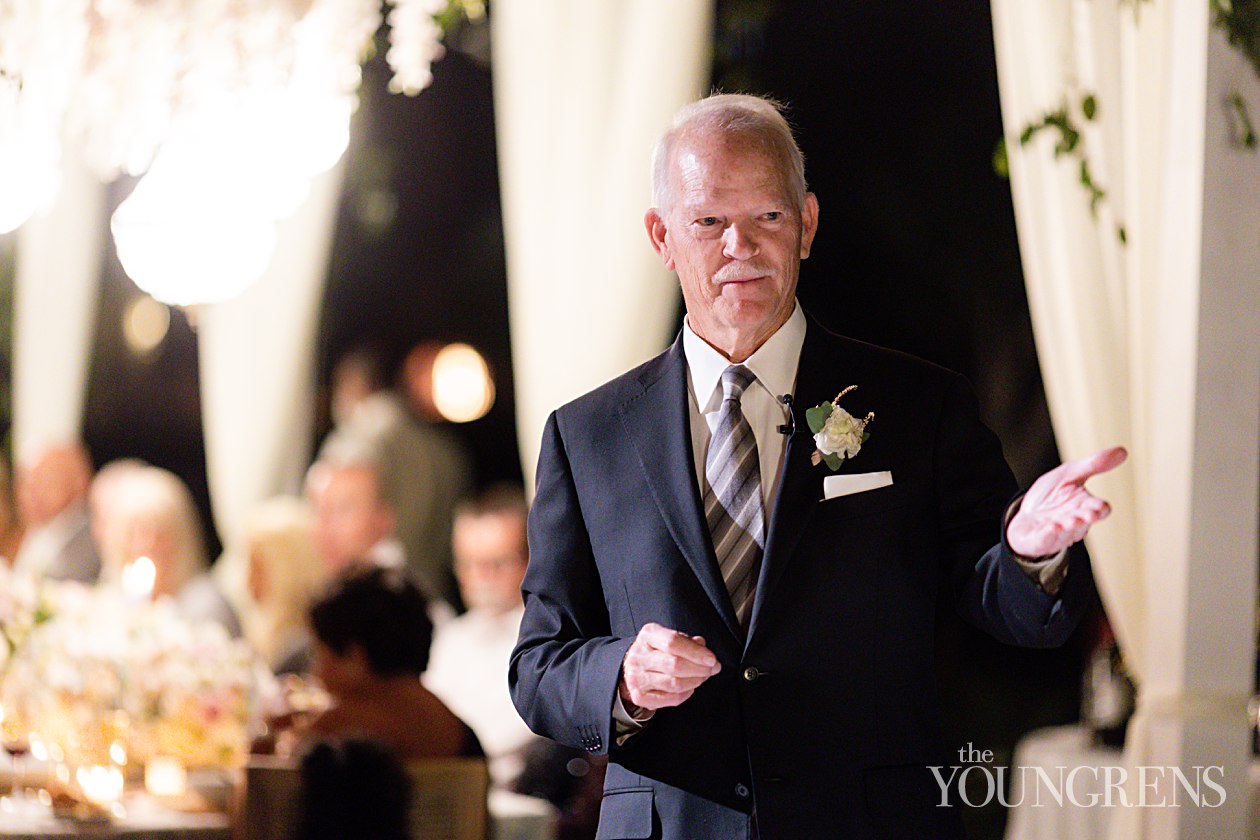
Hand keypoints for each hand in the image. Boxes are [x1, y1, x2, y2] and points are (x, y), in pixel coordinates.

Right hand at [619, 622, 720, 711]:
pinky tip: (690, 687)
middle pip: (674, 665)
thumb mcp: (670, 638)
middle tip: (713, 669)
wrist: (632, 668)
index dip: (695, 652)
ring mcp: (637, 677)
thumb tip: (705, 650)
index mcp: (648, 635)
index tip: (712, 659)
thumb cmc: (658, 651)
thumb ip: (688, 642)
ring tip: (703, 677)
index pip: (673, 642)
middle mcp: (639, 656)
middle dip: (699, 669)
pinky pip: (670, 699)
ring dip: (695, 681)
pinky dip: (686, 694)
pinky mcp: (639, 696)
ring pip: (674, 684)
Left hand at [1007, 446, 1127, 557]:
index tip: (1101, 506)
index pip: (1099, 509)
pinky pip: (1045, 540)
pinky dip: (1048, 535)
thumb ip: (1093, 465)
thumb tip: (1122, 450)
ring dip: (1068, 526)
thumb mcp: (1070, 474)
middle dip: (1086, 518)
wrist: (1025, 513)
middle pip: (1084, 522)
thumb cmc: (1051, 495)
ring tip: (1069, 521)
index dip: (1100, 508)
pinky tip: (1050, 527)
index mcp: (1084, 505)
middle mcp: (1074, 521)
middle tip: (1088, 515)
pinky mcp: (1039, 540)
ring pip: (1066, 532)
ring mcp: (1057, 533)